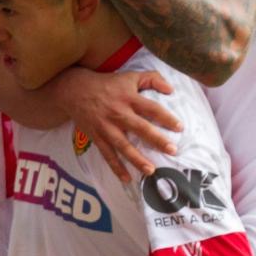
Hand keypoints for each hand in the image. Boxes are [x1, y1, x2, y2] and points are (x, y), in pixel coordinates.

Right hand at [44, 68, 181, 182]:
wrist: (75, 91)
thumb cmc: (108, 84)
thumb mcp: (130, 76)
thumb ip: (153, 79)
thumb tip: (171, 90)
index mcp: (129, 98)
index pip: (151, 108)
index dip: (166, 117)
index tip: (180, 128)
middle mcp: (118, 113)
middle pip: (140, 128)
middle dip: (156, 140)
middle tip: (172, 150)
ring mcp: (106, 127)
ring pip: (123, 145)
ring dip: (137, 159)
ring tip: (151, 170)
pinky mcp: (97, 137)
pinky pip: (107, 155)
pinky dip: (116, 167)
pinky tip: (126, 179)